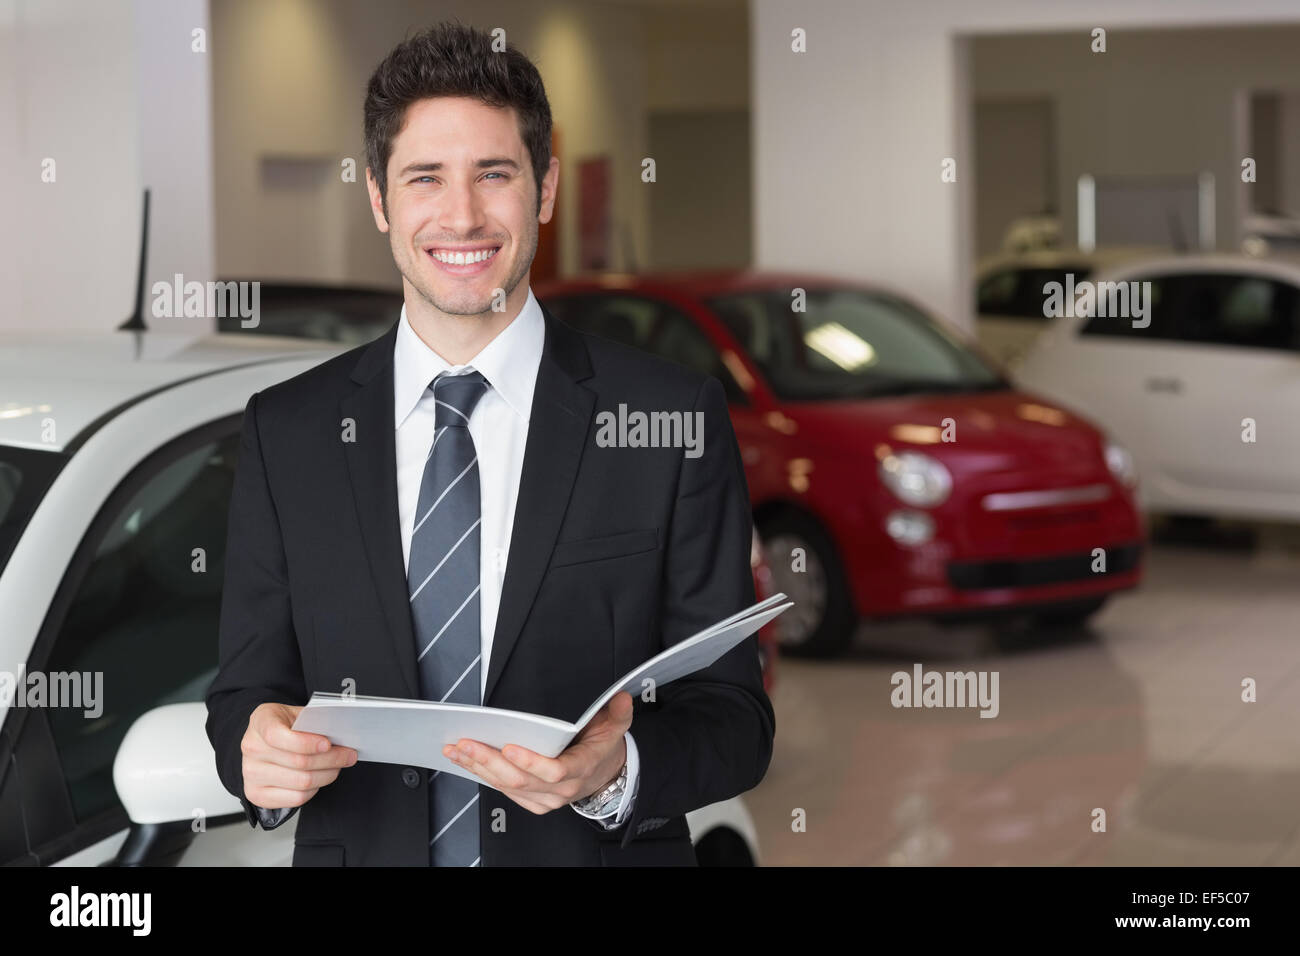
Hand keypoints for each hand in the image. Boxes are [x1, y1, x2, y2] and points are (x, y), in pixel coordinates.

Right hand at [241, 702, 357, 809]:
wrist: (263, 740)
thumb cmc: (285, 725)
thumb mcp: (297, 714)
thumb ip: (314, 721)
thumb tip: (340, 733)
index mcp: (260, 721)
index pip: (278, 736)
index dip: (307, 742)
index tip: (328, 744)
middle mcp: (251, 748)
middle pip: (299, 762)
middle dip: (331, 759)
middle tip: (349, 755)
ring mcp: (250, 773)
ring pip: (302, 782)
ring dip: (328, 775)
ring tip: (338, 766)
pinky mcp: (256, 794)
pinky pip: (296, 798)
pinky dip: (315, 789)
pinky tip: (320, 777)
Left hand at [442, 691, 633, 814]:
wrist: (604, 776)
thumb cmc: (602, 749)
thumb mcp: (616, 728)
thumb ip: (619, 713)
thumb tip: (621, 698)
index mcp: (580, 769)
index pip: (554, 771)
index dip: (530, 761)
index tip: (509, 746)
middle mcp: (561, 789)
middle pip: (519, 780)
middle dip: (488, 760)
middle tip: (466, 743)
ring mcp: (545, 798)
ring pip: (506, 787)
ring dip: (478, 768)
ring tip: (457, 749)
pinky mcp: (533, 802)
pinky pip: (504, 792)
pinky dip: (483, 776)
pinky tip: (467, 761)